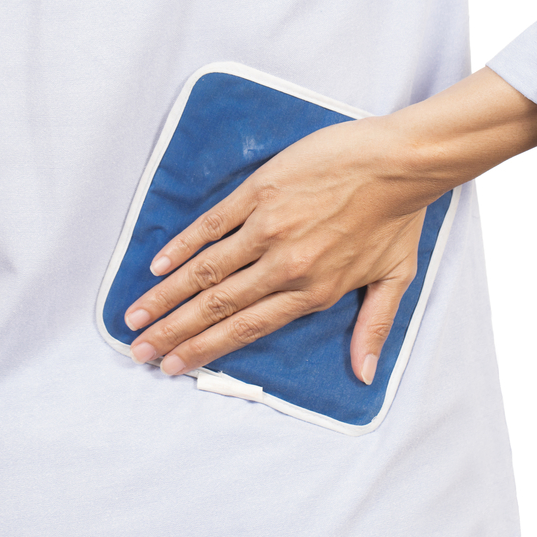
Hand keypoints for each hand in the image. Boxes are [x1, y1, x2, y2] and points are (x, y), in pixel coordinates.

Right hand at [123, 113, 438, 384]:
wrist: (400, 161)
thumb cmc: (399, 217)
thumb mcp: (395, 279)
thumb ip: (373, 328)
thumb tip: (364, 375)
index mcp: (313, 291)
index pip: (247, 328)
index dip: (206, 349)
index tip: (175, 366)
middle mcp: (284, 265)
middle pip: (217, 307)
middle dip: (174, 332)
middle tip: (140, 351)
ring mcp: (268, 228)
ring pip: (206, 270)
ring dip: (166, 296)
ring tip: (135, 317)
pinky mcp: (260, 192)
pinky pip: (212, 225)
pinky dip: (182, 247)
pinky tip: (157, 266)